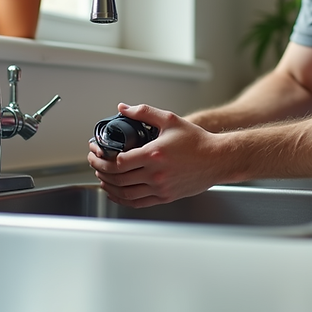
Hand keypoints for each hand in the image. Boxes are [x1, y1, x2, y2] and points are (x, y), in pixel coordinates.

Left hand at [88, 103, 227, 207]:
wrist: (217, 159)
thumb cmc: (196, 141)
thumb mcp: (170, 120)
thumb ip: (144, 112)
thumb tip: (123, 108)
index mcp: (154, 155)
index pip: (118, 161)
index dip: (102, 158)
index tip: (96, 151)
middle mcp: (156, 174)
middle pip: (117, 177)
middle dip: (100, 169)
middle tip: (94, 162)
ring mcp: (160, 188)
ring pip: (124, 192)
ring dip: (108, 185)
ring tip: (101, 176)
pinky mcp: (165, 197)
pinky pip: (137, 202)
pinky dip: (121, 199)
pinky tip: (115, 192)